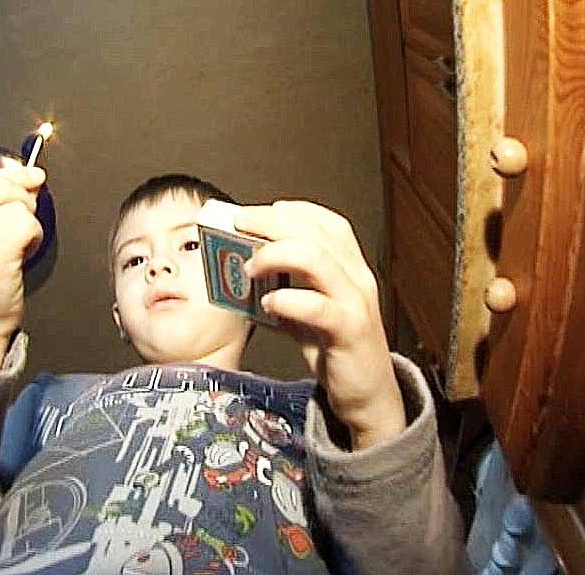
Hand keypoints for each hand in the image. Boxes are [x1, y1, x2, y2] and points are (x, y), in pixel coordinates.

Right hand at [0, 166, 45, 367]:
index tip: (32, 179)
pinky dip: (33, 238)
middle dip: (24, 201)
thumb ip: (0, 204)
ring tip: (17, 247)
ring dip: (29, 225)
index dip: (16, 176)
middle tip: (20, 230)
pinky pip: (26, 223)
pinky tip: (21, 255)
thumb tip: (31, 177)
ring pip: (18, 205)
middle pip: (4, 185)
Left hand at [234, 200, 404, 449]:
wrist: (369, 395)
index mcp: (349, 269)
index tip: (255, 212)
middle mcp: (356, 278)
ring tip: (249, 266)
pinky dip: (288, 300)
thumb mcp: (310, 313)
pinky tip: (268, 303)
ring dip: (275, 255)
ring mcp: (356, 303)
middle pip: (315, 233)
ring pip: (318, 259)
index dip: (291, 211)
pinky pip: (319, 307)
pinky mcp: (350, 331)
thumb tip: (244, 272)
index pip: (326, 223)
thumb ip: (286, 290)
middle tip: (238, 224)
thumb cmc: (338, 350)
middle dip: (271, 222)